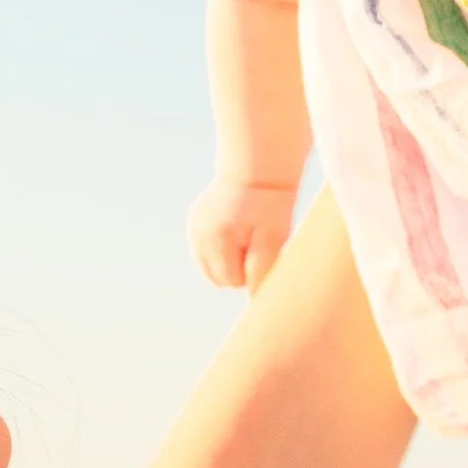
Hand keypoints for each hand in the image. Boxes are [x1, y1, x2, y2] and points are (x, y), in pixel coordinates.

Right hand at [188, 178, 300, 292]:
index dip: (252, 269)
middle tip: (255, 242)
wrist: (257, 168)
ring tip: (244, 236)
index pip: (233, 281)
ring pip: (210, 266)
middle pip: (218, 277)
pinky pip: (207, 250)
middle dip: (238, 268)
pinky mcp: (194, 223)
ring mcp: (193, 228)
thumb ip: (261, 271)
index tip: (263, 248)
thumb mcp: (274, 239)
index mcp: (217, 239)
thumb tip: (252, 299)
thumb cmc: (271, 206)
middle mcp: (198, 235)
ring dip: (228, 259)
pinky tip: (234, 229)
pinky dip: (221, 247)